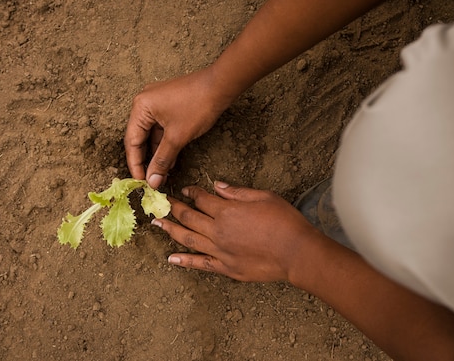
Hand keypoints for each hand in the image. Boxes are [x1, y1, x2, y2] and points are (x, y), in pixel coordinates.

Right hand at [124, 67, 231, 187]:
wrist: (221, 85)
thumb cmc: (198, 105)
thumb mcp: (177, 137)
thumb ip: (162, 160)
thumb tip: (152, 180)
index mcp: (141, 107)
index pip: (132, 141)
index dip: (135, 164)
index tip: (141, 181)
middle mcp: (145, 103)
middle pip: (139, 137)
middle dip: (146, 160)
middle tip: (151, 180)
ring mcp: (157, 102)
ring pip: (152, 134)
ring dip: (157, 153)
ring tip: (162, 173)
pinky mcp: (168, 104)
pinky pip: (161, 128)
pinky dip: (165, 143)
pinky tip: (170, 159)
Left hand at [152, 181, 320, 281]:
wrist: (297, 253)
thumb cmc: (285, 222)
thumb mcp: (264, 197)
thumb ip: (237, 192)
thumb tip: (217, 186)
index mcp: (227, 211)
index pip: (201, 199)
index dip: (192, 193)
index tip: (185, 189)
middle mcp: (218, 231)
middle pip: (189, 217)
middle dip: (173, 208)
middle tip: (160, 202)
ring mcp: (220, 251)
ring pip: (188, 239)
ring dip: (170, 230)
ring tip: (156, 224)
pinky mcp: (226, 268)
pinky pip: (200, 264)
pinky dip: (184, 261)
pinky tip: (171, 259)